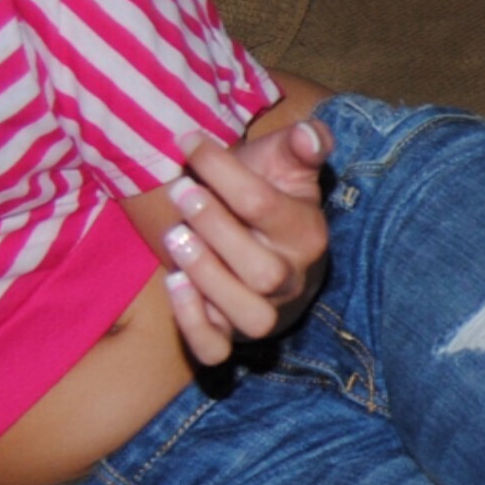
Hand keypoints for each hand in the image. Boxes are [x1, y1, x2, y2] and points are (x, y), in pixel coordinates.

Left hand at [154, 115, 330, 362]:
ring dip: (208, 278)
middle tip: (180, 190)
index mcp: (306, 233)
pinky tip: (173, 283)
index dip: (221, 170)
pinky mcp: (231, 336)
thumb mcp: (283, 165)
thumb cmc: (264, 197)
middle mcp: (291, 279)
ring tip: (175, 237)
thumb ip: (299, 145)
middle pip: (263, 272)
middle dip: (215, 228)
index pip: (264, 206)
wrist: (256, 240)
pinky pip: (216, 350)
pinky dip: (193, 324)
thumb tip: (310, 135)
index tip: (188, 142)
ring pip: (249, 316)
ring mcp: (264, 312)